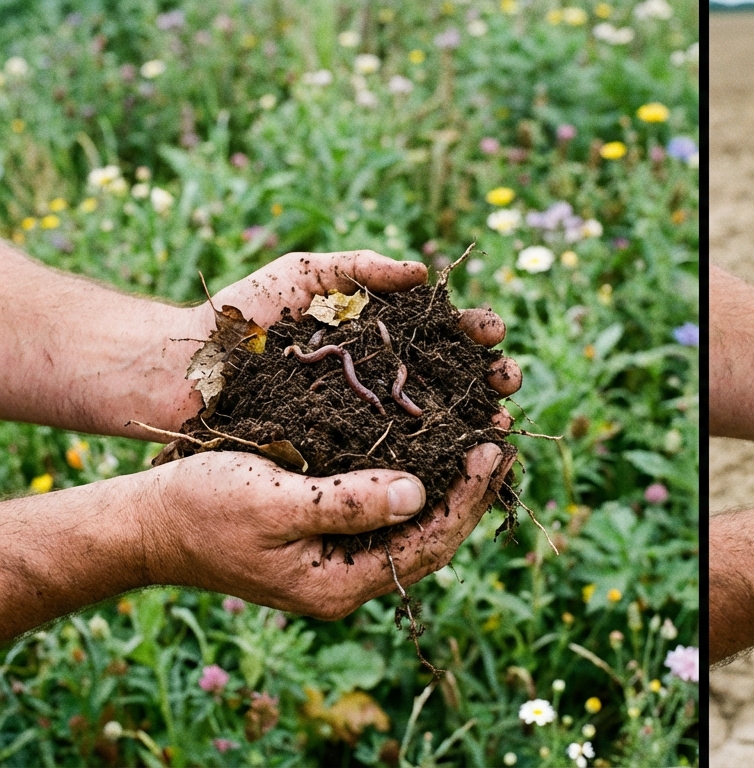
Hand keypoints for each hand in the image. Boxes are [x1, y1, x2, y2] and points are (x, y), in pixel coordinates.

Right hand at [141, 443, 513, 618]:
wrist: (145, 524)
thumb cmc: (199, 508)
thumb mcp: (271, 502)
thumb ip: (343, 503)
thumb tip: (419, 493)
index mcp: (340, 583)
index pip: (430, 543)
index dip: (468, 495)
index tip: (493, 447)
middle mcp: (350, 578)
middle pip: (435, 536)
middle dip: (473, 488)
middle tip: (504, 435)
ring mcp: (341, 558)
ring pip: (417, 523)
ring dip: (452, 480)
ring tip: (484, 433)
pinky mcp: (330, 532)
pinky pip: (391, 508)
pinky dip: (419, 475)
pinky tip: (435, 441)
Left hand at [162, 249, 522, 428]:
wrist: (181, 370)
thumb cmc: (239, 318)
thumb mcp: (301, 275)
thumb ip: (359, 268)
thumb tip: (421, 272)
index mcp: (379, 337)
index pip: (443, 334)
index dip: (474, 332)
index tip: (491, 331)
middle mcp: (381, 381)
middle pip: (454, 380)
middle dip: (489, 378)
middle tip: (508, 378)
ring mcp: (366, 422)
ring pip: (437, 424)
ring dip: (475, 422)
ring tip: (499, 420)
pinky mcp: (344, 459)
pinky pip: (396, 460)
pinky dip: (434, 462)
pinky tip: (460, 461)